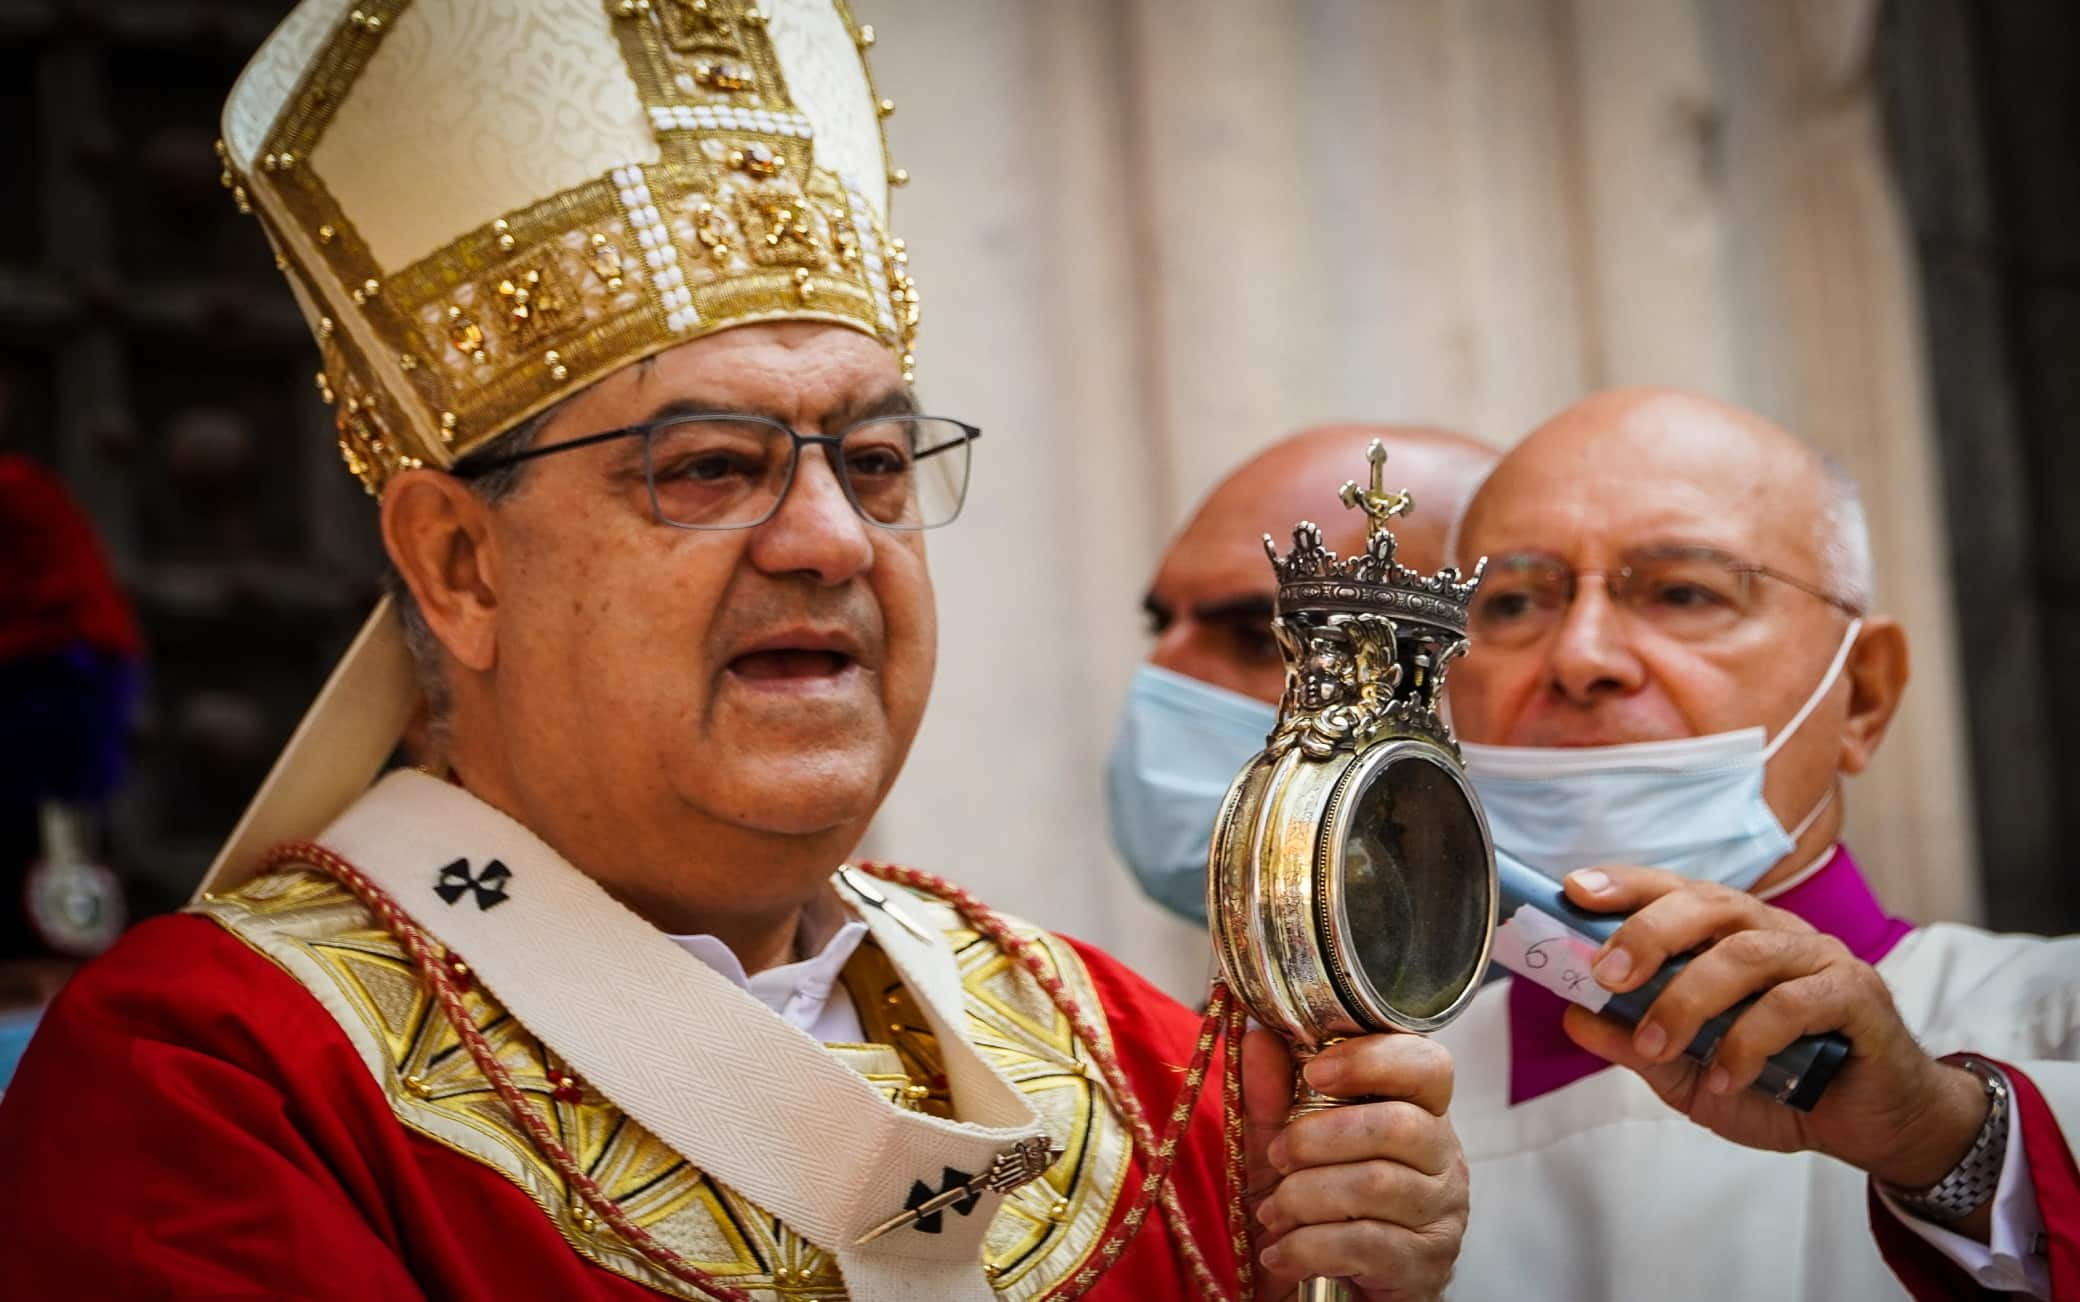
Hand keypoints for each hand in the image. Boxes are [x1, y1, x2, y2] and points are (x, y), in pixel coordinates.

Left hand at [1243, 1031, 1467, 1299]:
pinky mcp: (1424, 1265)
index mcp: (1420, 1112)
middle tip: (1277, 1157)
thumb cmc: (1314, 1205)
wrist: (1329, 1291)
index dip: (1372, 1060)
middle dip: (1318, 1138)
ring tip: (1273, 1212)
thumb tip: (1260, 1038)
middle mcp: (1444, 1158)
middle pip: (1398, 1125)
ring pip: (1376, 1184)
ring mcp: (1441, 1213)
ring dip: (1305, 1196)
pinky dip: (1308, 1246)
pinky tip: (1282, 1253)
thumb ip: (1273, 1092)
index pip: (1428, 1066)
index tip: (1315, 1072)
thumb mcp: (1282, 1143)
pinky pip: (1366, 1244)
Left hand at [1559, 867, 1989, 1221]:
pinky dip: (1747, 1043)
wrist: (1868, 1124)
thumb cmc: (1777, 1084)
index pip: (1673, 891)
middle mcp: (1772, 931)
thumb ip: (1636, 1044)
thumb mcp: (1688, 1073)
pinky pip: (1794, 1004)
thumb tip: (1573, 1017)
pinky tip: (1724, 1079)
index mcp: (1728, 934)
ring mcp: (1817, 957)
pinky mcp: (1856, 995)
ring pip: (1745, 953)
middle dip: (1649, 934)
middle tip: (1607, 976)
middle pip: (1708, 904)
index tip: (1573, 891)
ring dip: (1689, 999)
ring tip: (1657, 1045)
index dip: (1625, 884)